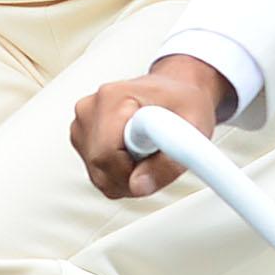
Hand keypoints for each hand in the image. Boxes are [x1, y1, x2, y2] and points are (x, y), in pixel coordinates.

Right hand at [73, 52, 233, 198]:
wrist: (175, 88)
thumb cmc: (183, 101)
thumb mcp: (193, 128)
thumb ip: (168, 163)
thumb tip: (138, 186)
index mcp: (113, 98)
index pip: (106, 154)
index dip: (133, 169)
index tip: (154, 158)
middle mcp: (90, 108)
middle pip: (100, 167)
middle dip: (131, 176)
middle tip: (156, 158)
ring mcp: (82, 123)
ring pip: (98, 175)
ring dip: (126, 177)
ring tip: (148, 154)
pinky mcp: (80, 137)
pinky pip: (97, 173)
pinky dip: (118, 174)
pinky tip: (134, 156)